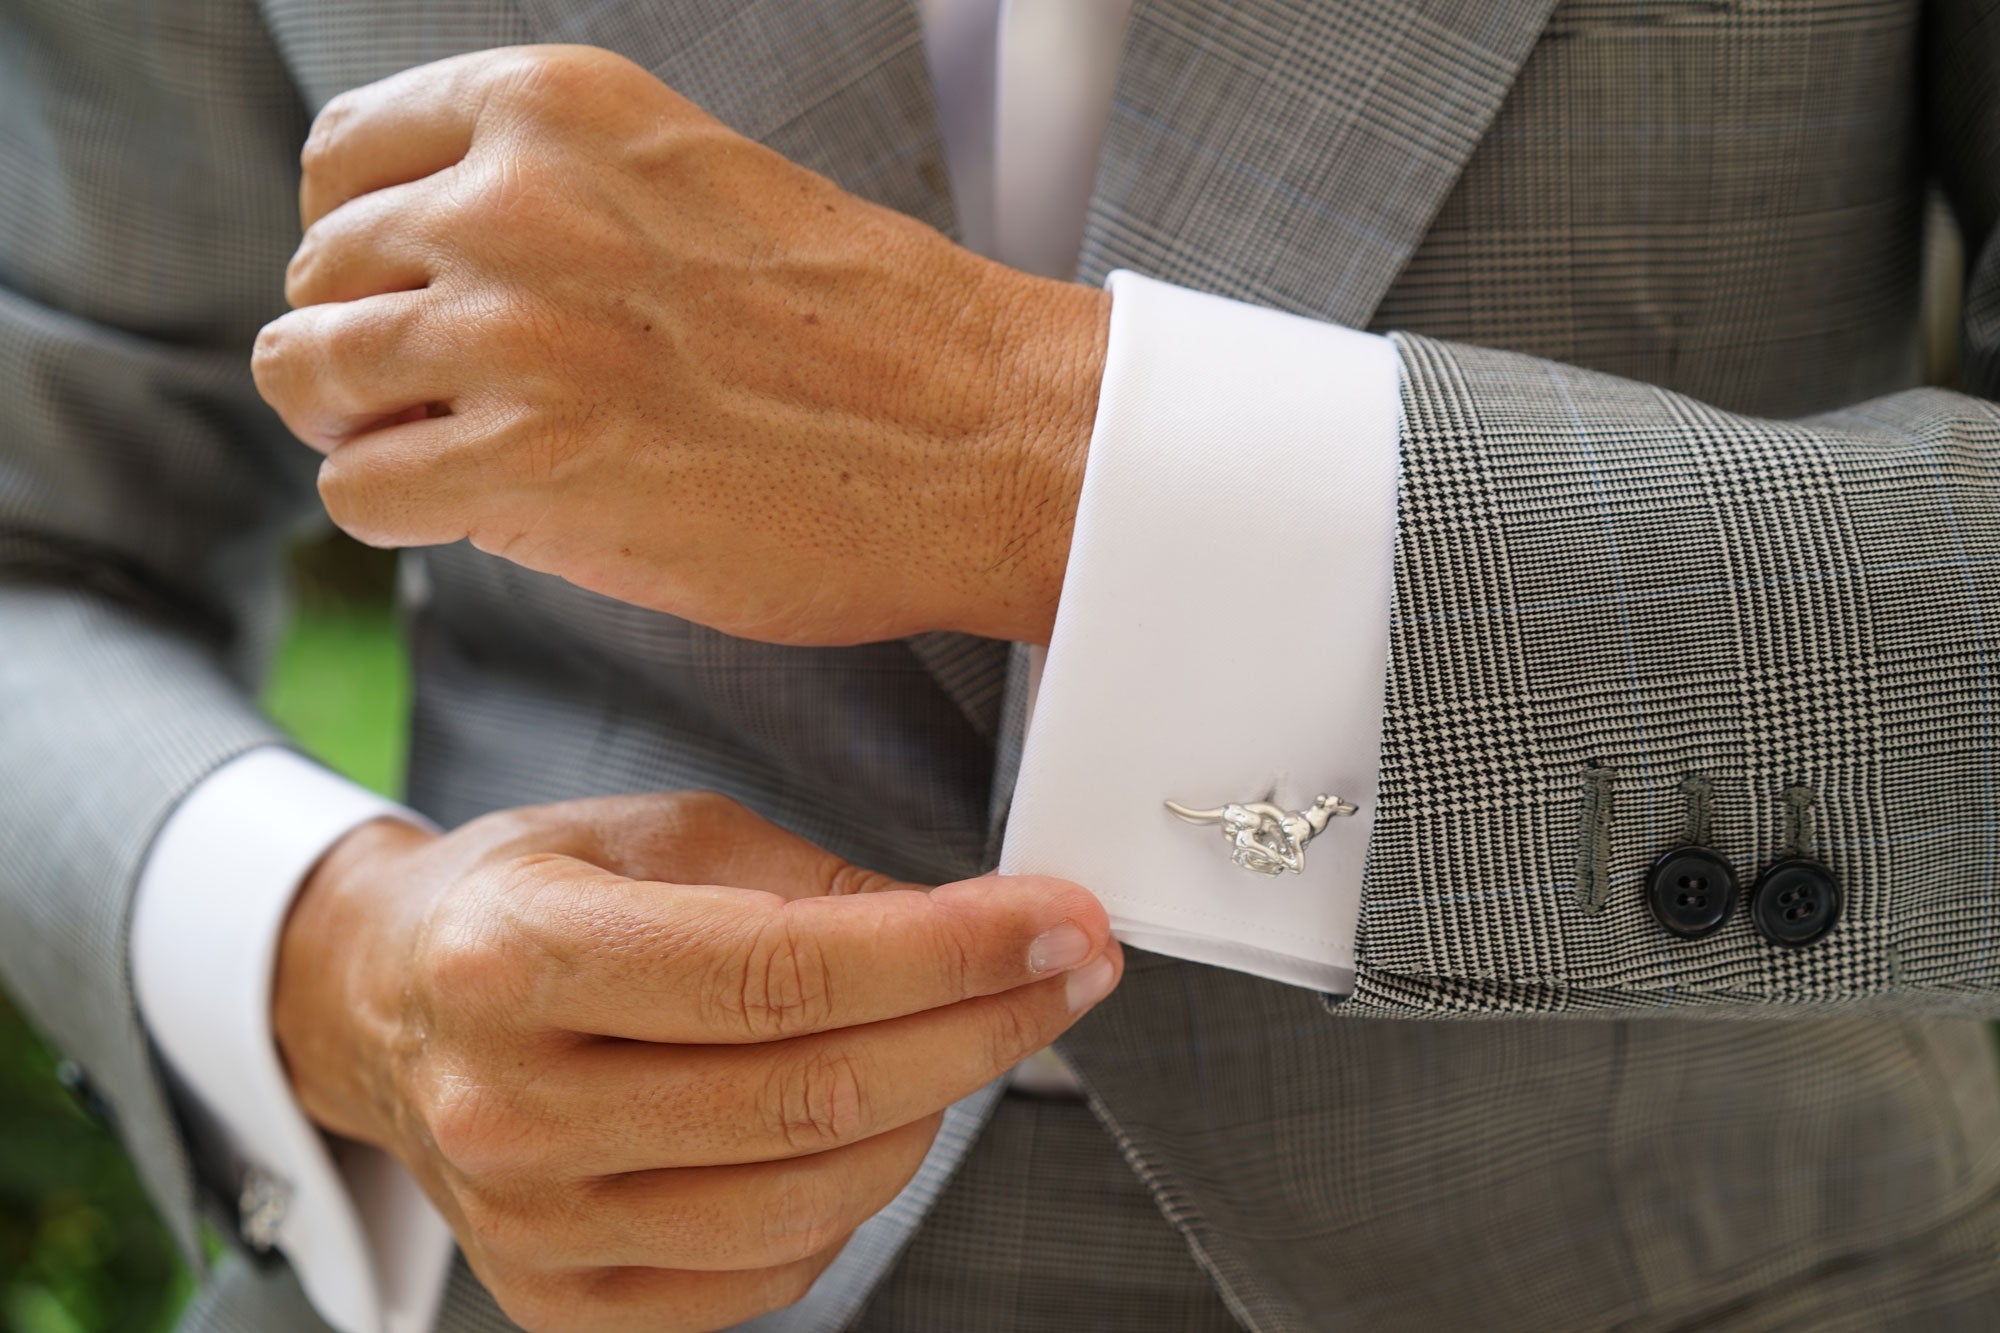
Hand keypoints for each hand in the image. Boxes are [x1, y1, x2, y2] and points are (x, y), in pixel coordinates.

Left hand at [253, 45, 1108, 646]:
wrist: (983, 431)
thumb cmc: (866, 330)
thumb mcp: (688, 183)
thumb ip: (550, 197)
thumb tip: (425, 271)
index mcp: (556, 106)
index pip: (343, 159)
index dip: (364, 246)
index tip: (416, 302)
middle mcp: (513, 196)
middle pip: (319, 274)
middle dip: (367, 348)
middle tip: (452, 405)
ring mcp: (513, 329)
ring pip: (309, 374)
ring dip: (369, 430)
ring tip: (467, 460)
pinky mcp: (528, 463)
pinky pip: (358, 489)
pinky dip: (399, 514)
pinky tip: (487, 512)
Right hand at [274, 792, 1118, 1332]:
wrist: (388, 1008)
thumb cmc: (529, 899)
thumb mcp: (658, 834)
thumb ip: (809, 884)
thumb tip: (968, 932)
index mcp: (518, 955)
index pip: (781, 972)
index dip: (950, 953)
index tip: (1058, 923)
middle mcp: (510, 1105)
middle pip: (809, 1097)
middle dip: (980, 1029)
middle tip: (1069, 971)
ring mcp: (532, 1225)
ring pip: (805, 1203)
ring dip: (933, 1114)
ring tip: (971, 1035)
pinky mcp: (565, 1300)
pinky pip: (766, 1277)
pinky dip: (852, 1198)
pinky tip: (874, 1121)